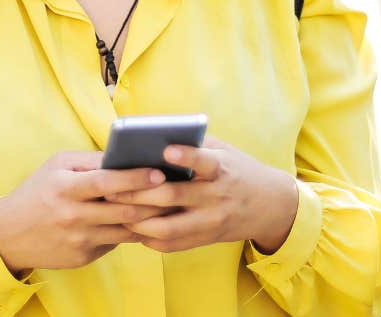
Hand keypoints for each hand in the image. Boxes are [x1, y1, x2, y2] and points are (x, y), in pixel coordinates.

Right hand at [0, 151, 172, 273]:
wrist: (9, 234)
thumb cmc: (38, 192)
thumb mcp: (57, 166)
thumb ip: (90, 161)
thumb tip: (124, 155)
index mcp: (66, 188)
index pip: (106, 182)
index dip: (135, 178)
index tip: (158, 173)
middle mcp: (73, 215)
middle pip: (123, 209)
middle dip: (153, 201)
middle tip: (176, 191)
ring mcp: (79, 239)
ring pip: (125, 229)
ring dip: (150, 219)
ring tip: (169, 206)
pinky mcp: (83, 257)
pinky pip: (115, 242)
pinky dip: (132, 232)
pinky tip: (146, 222)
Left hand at [106, 137, 298, 254]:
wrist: (270, 205)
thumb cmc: (237, 170)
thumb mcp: (224, 150)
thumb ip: (195, 143)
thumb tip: (152, 134)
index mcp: (221, 169)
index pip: (205, 162)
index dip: (187, 156)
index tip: (167, 149)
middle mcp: (215, 197)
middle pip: (173, 197)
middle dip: (138, 192)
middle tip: (111, 186)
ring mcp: (209, 222)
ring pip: (167, 228)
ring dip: (138, 220)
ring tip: (117, 209)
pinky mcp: (204, 240)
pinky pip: (171, 245)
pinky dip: (148, 238)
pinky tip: (133, 226)